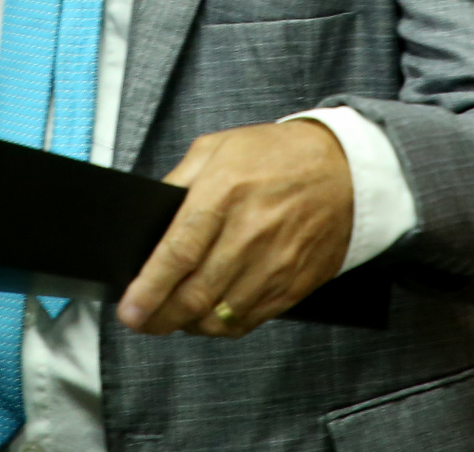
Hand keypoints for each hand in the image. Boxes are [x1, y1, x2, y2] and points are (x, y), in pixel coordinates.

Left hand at [116, 119, 352, 338]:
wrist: (344, 171)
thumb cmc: (276, 155)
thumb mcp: (218, 147)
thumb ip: (179, 180)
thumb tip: (151, 219)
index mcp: (225, 192)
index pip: (179, 251)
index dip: (150, 287)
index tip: (129, 308)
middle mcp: (249, 233)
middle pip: (195, 294)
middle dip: (159, 316)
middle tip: (139, 321)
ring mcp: (274, 265)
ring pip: (219, 315)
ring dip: (187, 324)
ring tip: (168, 317)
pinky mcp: (292, 286)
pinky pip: (248, 320)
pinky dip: (220, 326)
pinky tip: (205, 316)